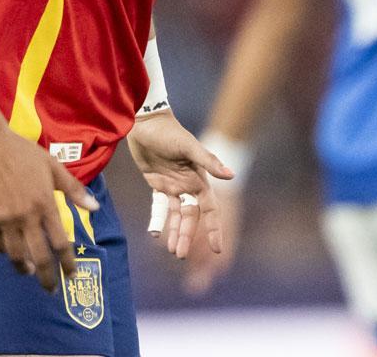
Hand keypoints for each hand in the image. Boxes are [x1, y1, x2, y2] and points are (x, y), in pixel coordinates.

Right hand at [0, 126, 98, 291]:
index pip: (60, 242)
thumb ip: (73, 189)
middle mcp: (26, 216)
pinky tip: (10, 251)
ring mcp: (4, 219)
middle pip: (40, 256)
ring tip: (29, 271)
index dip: (67, 262)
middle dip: (48, 277)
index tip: (71, 274)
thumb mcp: (52, 166)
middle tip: (51, 289)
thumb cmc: (21, 152)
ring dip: (24, 267)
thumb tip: (95, 207)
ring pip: (16, 255)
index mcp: (45, 203)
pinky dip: (4, 251)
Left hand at [127, 111, 233, 258]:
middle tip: (180, 255)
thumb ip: (209, 161)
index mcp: (199, 180)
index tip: (217, 249)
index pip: (209, 209)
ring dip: (175, 232)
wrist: (145, 121)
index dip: (213, 228)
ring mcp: (173, 186)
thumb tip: (231, 175)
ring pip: (176, 215)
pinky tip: (156, 233)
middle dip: (187, 235)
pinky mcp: (157, 183)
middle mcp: (188, 185)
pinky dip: (159, 219)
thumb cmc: (169, 132)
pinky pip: (160, 206)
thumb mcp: (189, 147)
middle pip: (190, 217)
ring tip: (173, 250)